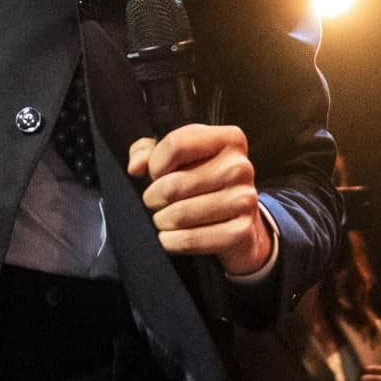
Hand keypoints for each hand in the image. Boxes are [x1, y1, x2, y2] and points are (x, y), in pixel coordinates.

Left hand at [125, 122, 274, 277]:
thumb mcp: (177, 157)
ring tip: (163, 218)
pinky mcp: (241, 232)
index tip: (155, 174)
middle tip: (154, 202)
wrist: (238, 221)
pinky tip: (171, 237)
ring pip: (180, 214)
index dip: (155, 164)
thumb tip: (136, 167)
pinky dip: (171, 241)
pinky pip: (191, 239)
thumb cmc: (200, 181)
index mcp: (228, 140)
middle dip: (153, 197)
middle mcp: (240, 167)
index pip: (176, 145)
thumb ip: (148, 151)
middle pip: (174, 184)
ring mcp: (245, 200)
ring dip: (161, 220)